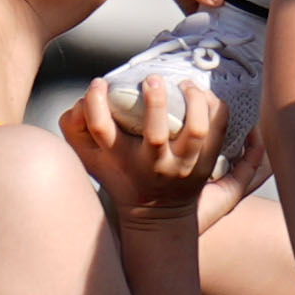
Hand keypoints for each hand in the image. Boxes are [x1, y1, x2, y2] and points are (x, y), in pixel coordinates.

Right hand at [61, 54, 229, 210]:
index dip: (95, 103)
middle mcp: (152, 165)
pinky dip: (217, 109)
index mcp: (120, 159)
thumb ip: (76, 130)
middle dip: (155, 101)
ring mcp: (182, 167)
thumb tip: (78, 101)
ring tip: (187, 85)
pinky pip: (218, 132)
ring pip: (196, 131)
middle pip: (155, 132)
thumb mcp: (92, 159)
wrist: (157, 216)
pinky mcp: (205, 166)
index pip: (101, 128)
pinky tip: (206, 96)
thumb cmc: (122, 177)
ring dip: (195, 101)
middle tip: (153, 78)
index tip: (98, 83)